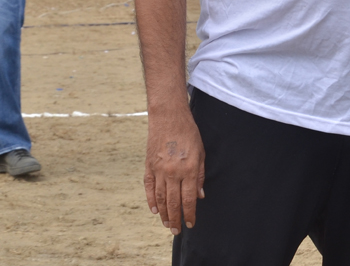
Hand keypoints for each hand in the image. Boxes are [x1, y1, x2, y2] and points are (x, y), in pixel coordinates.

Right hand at [144, 109, 205, 234]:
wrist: (168, 117)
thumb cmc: (189, 133)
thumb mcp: (201, 152)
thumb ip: (200, 175)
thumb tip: (200, 195)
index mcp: (189, 169)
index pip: (189, 198)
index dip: (190, 213)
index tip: (191, 224)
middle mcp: (173, 172)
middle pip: (173, 202)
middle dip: (176, 219)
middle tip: (177, 231)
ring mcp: (159, 170)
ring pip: (160, 198)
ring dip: (164, 214)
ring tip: (167, 224)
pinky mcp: (148, 166)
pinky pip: (149, 188)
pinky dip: (151, 201)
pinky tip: (155, 210)